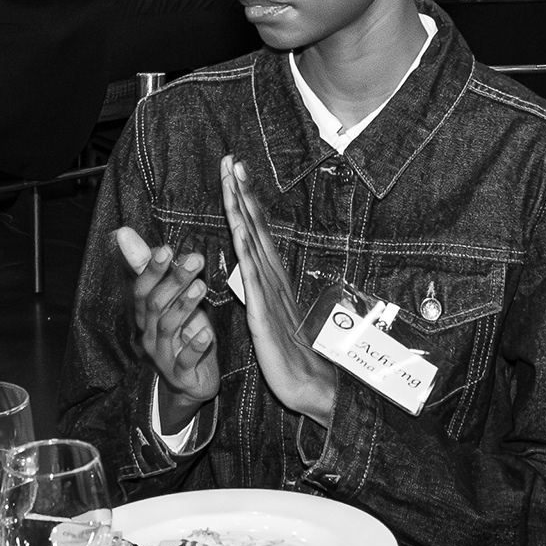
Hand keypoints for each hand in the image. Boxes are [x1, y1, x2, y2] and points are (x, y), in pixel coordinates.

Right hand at [113, 226, 221, 408]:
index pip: (141, 289)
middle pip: (155, 305)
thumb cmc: (181, 333)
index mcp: (143, 316)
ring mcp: (162, 356)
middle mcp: (147, 335)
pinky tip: (207, 333)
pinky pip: (184, 360)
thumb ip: (150, 268)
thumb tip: (122, 232)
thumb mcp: (167, 299)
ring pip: (167, 328)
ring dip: (184, 306)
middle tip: (196, 259)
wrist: (189, 382)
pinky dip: (195, 346)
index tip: (167, 248)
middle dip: (174, 280)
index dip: (152, 270)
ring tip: (202, 287)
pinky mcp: (179, 374)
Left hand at [219, 156, 337, 424]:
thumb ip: (265, 290)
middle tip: (231, 159)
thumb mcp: (274, 315)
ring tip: (232, 179)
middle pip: (254, 225)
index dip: (245, 199)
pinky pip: (253, 275)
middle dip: (241, 191)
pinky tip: (237, 229)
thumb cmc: (296, 353)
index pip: (256, 229)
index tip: (235, 169)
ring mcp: (270, 292)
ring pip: (252, 240)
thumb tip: (253, 269)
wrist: (314, 386)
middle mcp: (272, 276)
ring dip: (241, 208)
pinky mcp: (265, 312)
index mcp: (272, 276)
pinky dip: (245, 249)